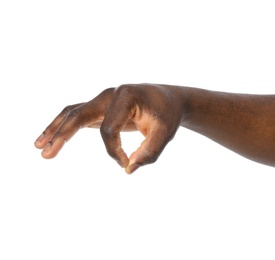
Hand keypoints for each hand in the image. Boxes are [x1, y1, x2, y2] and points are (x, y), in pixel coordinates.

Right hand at [34, 84, 183, 172]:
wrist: (169, 99)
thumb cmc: (167, 115)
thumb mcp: (165, 133)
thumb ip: (150, 153)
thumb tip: (128, 170)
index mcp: (125, 96)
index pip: (109, 129)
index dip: (114, 151)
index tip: (126, 163)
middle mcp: (109, 95)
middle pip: (79, 115)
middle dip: (62, 135)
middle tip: (45, 154)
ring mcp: (103, 99)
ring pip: (73, 113)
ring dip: (56, 130)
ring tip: (38, 147)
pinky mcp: (101, 107)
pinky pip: (78, 115)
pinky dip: (64, 126)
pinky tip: (51, 138)